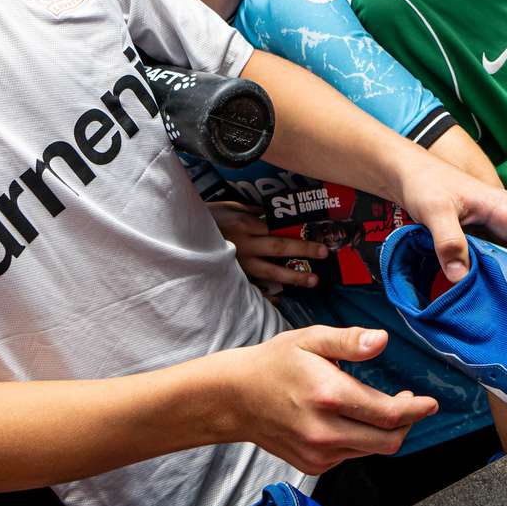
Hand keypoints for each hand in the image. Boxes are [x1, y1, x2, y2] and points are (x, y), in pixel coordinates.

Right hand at [209, 201, 324, 296]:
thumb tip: (273, 214)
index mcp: (245, 225)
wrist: (182, 236)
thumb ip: (252, 212)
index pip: (277, 228)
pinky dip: (267, 294)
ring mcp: (238, 264)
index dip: (297, 232)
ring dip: (292, 277)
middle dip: (303, 250)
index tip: (316, 233)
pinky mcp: (232, 277)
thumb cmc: (208, 219)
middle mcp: (244, 245)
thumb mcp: (229, 207)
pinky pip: (252, 288)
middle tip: (324, 253)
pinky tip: (281, 298)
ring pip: (270, 271)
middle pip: (278, 248)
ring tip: (312, 280)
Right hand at [221, 326, 437, 472]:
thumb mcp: (310, 340)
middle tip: (408, 403)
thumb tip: (382, 341)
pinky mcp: (314, 465)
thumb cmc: (274, 364)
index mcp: (329, 396)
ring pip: (372, 450)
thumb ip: (349, 341)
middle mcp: (326, 431)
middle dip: (407, 423)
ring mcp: (319, 453)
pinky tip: (350, 420)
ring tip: (378, 407)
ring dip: (384, 432)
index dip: (416, 409)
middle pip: (388, 441)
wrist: (235, 399)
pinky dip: (361, 440)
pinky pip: (352, 456)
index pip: (389, 414)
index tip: (430, 403)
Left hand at [392, 149, 506, 281]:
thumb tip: (460, 277)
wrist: (408, 174)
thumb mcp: (436, 210)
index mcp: (506, 209)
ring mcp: (494, 233)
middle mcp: (506, 222)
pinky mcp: (481, 242)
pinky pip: (496, 265)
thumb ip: (448, 241)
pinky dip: (498, 282)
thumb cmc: (426, 182)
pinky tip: (494, 303)